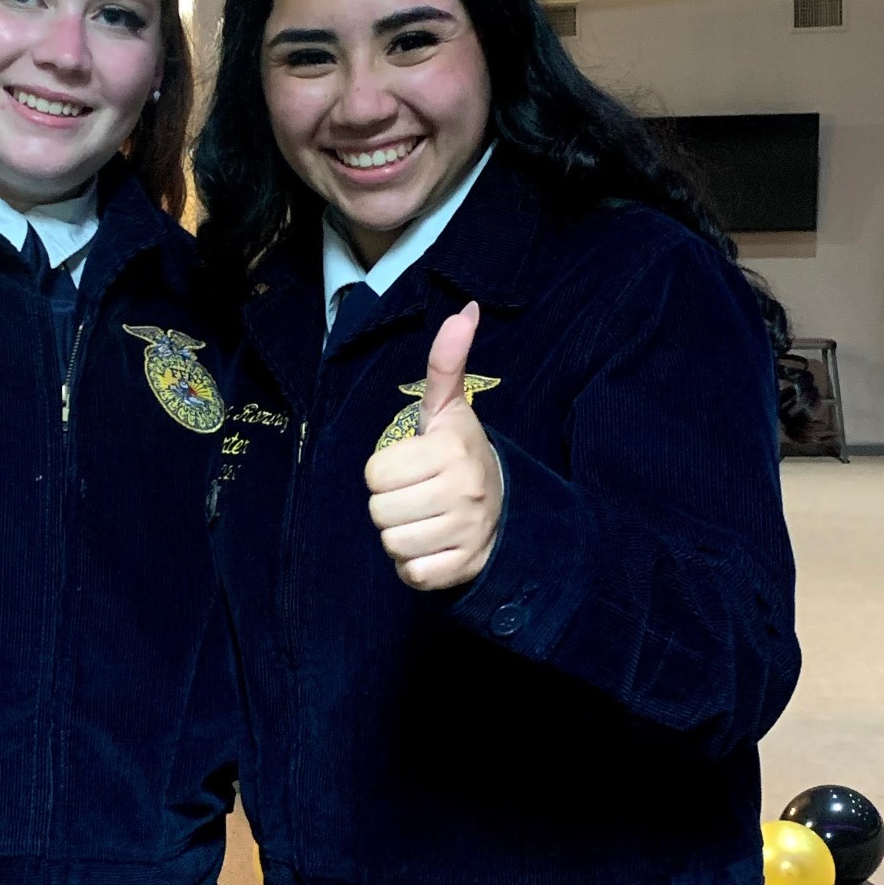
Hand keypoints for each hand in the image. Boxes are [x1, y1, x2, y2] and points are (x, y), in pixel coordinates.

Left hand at [363, 301, 502, 590]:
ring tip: (424, 520)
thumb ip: (446, 363)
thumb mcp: (450, 409)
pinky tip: (432, 546)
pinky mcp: (464, 568)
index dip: (385, 472)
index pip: (375, 473)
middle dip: (389, 505)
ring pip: (392, 543)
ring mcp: (466, 532)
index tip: (411, 467)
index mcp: (451, 450)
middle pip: (379, 511)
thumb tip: (464, 310)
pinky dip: (414, 566)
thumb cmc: (461, 455)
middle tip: (417, 496)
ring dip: (400, 536)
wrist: (508, 510)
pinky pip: (411, 574)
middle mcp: (463, 491)